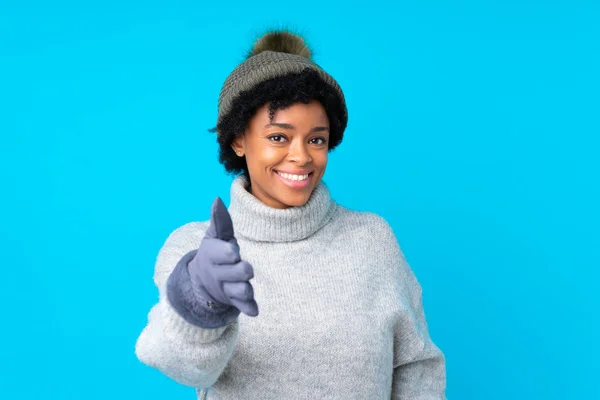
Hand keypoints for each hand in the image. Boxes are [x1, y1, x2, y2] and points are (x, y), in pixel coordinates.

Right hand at [188, 197, 258, 316]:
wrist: (202, 281)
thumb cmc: (214, 252)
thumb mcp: (214, 236)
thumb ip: (219, 220)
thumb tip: (217, 199)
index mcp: (214, 255)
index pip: (222, 254)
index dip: (228, 254)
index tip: (234, 252)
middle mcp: (220, 273)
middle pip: (235, 273)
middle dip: (241, 271)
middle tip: (245, 268)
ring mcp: (227, 288)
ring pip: (239, 291)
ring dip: (245, 290)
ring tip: (246, 288)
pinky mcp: (235, 300)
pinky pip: (242, 306)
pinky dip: (248, 308)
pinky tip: (254, 310)